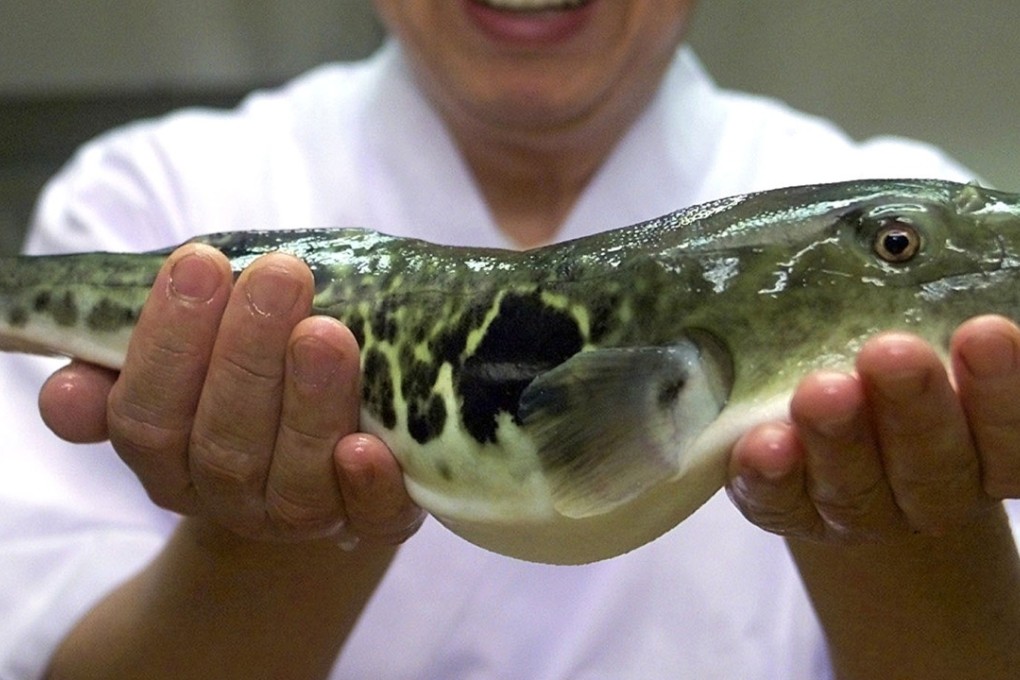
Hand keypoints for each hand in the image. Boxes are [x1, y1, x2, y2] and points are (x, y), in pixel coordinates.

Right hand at [38, 244, 422, 546]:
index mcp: (170, 456)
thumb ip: (123, 365)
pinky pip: (371, 519)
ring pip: (294, 480)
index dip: (168, 344)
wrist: (331, 448)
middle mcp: (230, 497)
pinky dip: (369, 485)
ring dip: (310, 405)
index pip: (147, 415)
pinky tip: (368, 445)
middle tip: (279, 276)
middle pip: (222, 446)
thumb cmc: (253, 373)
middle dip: (248, 356)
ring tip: (326, 333)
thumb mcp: (187, 361)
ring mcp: (303, 517)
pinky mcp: (374, 523)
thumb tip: (64, 392)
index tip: (201, 263)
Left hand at [727, 314, 1019, 542]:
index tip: (985, 331)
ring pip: (855, 490)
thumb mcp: (927, 348)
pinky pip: (780, 506)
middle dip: (912, 407)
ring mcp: (861, 512)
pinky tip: (762, 446)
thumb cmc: (896, 381)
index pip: (1010, 438)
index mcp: (984, 452)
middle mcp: (932, 491)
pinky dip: (771, 477)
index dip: (1002, 391)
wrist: (845, 461)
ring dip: (837, 439)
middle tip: (891, 353)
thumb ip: (930, 320)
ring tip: (820, 391)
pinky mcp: (791, 514)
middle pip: (934, 465)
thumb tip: (913, 247)